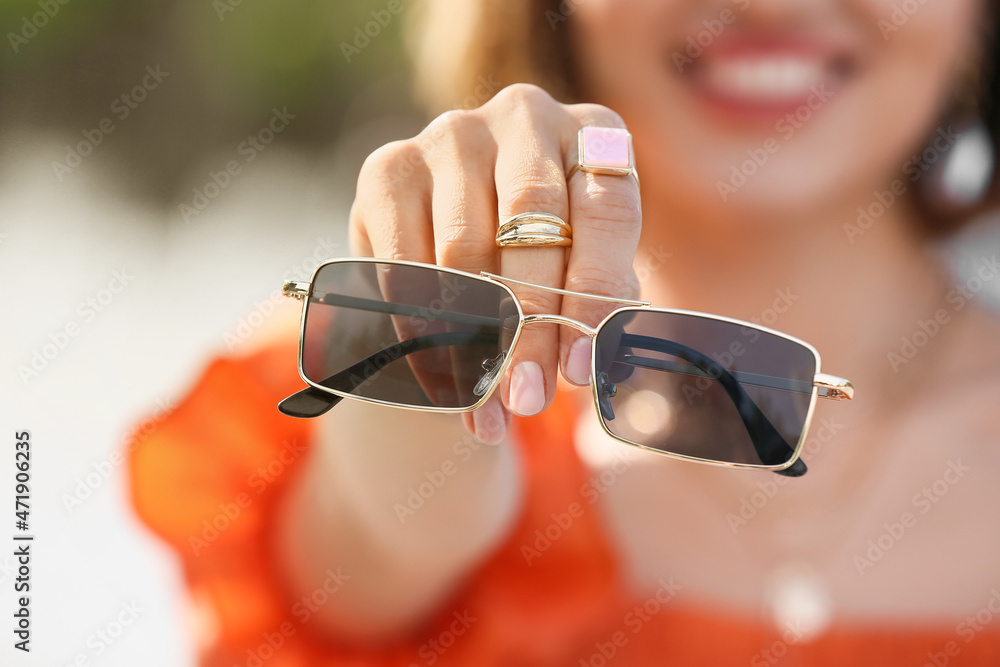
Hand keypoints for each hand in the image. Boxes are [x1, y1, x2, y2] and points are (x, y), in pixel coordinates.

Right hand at [349, 84, 641, 442]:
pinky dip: (420, 327)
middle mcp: (526, 115)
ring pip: (465, 251)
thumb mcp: (587, 270)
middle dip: (531, 328)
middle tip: (528, 399)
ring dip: (473, 339)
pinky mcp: (390, 166)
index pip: (607, 212)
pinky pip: (404, 260)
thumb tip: (597, 362)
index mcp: (596, 132)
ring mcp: (453, 133)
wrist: (459, 234)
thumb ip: (602, 305)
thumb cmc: (547, 258)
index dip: (595, 296)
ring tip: (486, 404)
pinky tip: (439, 376)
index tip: (579, 371)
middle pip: (534, 228)